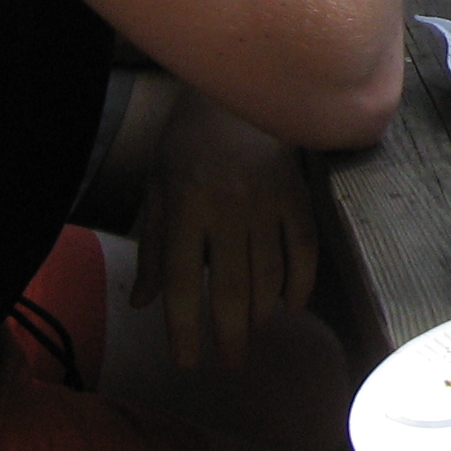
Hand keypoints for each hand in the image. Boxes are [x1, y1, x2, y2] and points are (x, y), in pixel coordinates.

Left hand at [131, 87, 320, 369]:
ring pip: (270, 274)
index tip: (188, 361)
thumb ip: (155, 246)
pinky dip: (300, 283)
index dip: (185, 329)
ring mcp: (269, 202)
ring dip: (262, 314)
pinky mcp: (299, 195)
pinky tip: (290, 306)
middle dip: (230, 334)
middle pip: (233, 288)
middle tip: (230, 364)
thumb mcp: (158, 187)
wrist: (240, 86)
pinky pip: (305, 249)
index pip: (185, 283)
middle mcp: (229, 210)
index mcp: (187, 208)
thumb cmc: (188, 139)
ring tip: (254, 337)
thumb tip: (145, 303)